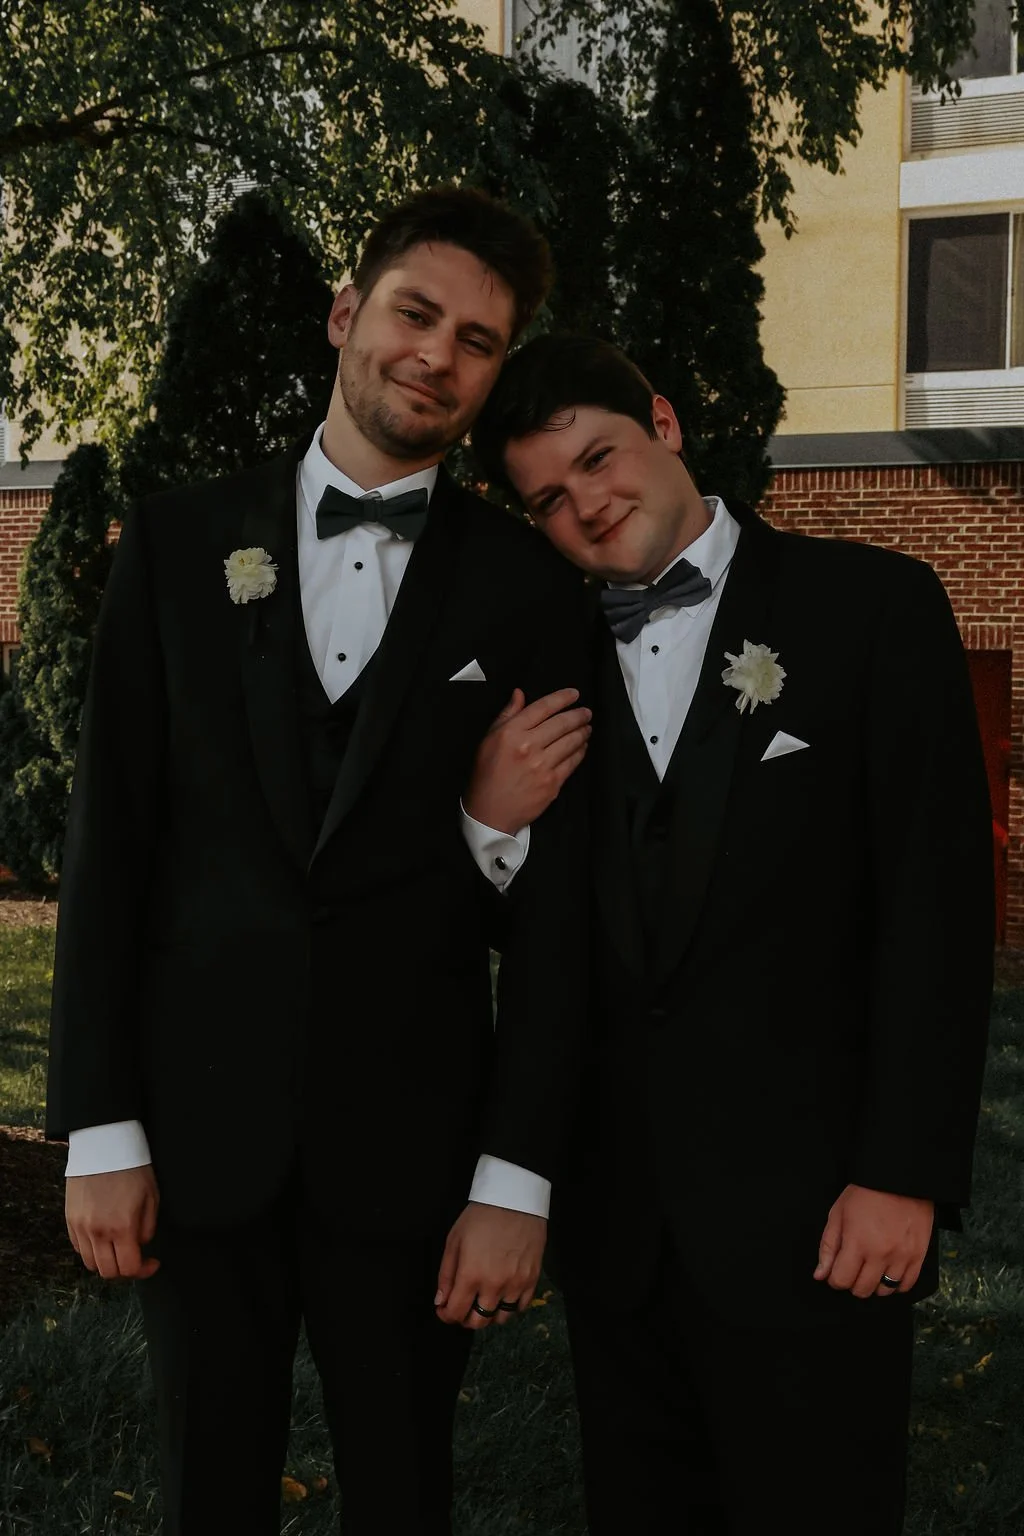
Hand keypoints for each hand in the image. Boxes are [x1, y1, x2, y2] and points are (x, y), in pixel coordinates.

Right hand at [66, 1165, 160, 1280]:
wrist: (103, 1145)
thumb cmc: (132, 1168)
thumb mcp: (151, 1196)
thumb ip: (147, 1227)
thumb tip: (140, 1245)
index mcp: (122, 1227)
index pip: (129, 1268)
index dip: (143, 1270)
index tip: (152, 1262)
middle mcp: (98, 1232)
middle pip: (108, 1272)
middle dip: (124, 1269)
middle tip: (135, 1257)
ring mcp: (80, 1227)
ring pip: (91, 1263)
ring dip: (106, 1261)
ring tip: (118, 1247)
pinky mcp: (70, 1220)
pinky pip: (78, 1247)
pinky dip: (91, 1249)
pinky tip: (103, 1236)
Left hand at [434, 1202, 545, 1329]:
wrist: (515, 1199)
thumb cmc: (481, 1216)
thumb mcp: (454, 1240)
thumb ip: (446, 1274)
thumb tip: (441, 1301)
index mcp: (471, 1274)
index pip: (456, 1312)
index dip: (446, 1316)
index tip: (444, 1310)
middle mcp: (494, 1285)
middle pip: (478, 1321)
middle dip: (465, 1319)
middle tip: (463, 1306)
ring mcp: (516, 1284)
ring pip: (501, 1318)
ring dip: (488, 1314)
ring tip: (483, 1301)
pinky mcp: (532, 1279)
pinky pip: (521, 1307)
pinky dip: (509, 1307)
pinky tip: (503, 1295)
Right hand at [464, 687, 591, 833]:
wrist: (489, 813)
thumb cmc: (487, 775)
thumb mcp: (488, 740)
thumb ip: (506, 715)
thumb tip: (519, 694)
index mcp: (511, 733)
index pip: (542, 707)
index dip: (562, 698)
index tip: (574, 694)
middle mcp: (528, 747)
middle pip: (562, 723)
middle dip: (578, 715)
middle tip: (586, 712)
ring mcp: (542, 766)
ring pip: (571, 742)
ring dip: (583, 732)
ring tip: (587, 727)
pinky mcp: (552, 783)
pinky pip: (573, 762)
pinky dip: (580, 752)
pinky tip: (582, 747)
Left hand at [813, 1183, 933, 1298]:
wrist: (899, 1179)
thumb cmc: (865, 1193)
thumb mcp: (838, 1213)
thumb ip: (828, 1247)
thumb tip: (821, 1275)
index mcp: (857, 1242)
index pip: (841, 1280)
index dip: (834, 1279)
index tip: (836, 1271)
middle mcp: (880, 1254)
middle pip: (862, 1290)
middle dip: (852, 1283)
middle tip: (853, 1269)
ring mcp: (902, 1257)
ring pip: (884, 1291)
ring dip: (874, 1284)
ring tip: (871, 1269)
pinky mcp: (919, 1256)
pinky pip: (906, 1285)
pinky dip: (896, 1284)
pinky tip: (888, 1272)